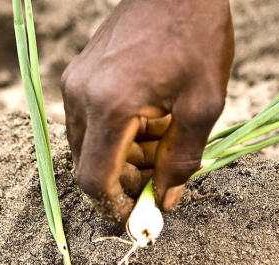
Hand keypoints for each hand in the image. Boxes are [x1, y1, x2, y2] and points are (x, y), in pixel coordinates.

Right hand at [61, 0, 233, 224]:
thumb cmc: (196, 36)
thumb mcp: (203, 104)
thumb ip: (182, 159)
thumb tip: (166, 199)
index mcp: (110, 105)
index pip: (94, 179)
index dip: (114, 205)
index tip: (138, 214)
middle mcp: (81, 96)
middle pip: (89, 165)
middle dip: (125, 179)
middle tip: (163, 173)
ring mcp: (75, 83)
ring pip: (89, 145)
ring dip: (123, 157)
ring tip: (164, 139)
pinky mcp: (79, 74)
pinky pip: (90, 121)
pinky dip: (117, 134)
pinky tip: (150, 119)